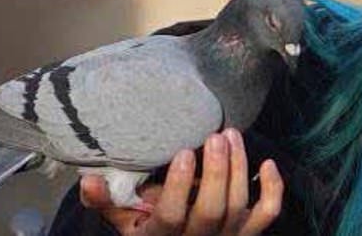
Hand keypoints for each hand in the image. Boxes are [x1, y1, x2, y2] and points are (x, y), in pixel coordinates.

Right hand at [80, 129, 283, 235]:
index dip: (178, 186)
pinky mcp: (247, 233)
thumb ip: (107, 201)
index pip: (172, 216)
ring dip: (239, 168)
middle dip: (216, 172)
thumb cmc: (148, 230)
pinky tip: (267, 162)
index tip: (183, 153)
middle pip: (212, 210)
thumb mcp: (124, 222)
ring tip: (231, 135)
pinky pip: (267, 214)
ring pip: (239, 208)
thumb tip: (88, 180)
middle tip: (215, 136)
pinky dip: (273, 189)